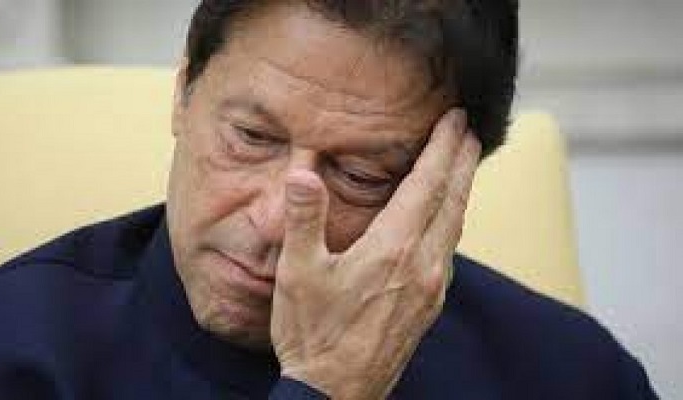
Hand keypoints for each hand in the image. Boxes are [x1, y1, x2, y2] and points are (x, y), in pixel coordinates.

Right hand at [270, 109, 480, 398]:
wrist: (336, 394)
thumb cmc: (313, 335)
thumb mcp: (299, 273)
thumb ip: (305, 219)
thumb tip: (304, 172)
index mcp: (393, 249)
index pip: (428, 185)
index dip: (444, 148)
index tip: (456, 119)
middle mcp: (422, 265)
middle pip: (453, 201)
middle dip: (464, 161)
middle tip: (471, 131)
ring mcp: (431, 287)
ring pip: (455, 227)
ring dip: (462, 191)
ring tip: (463, 167)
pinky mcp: (428, 305)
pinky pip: (448, 251)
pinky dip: (452, 222)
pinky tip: (444, 222)